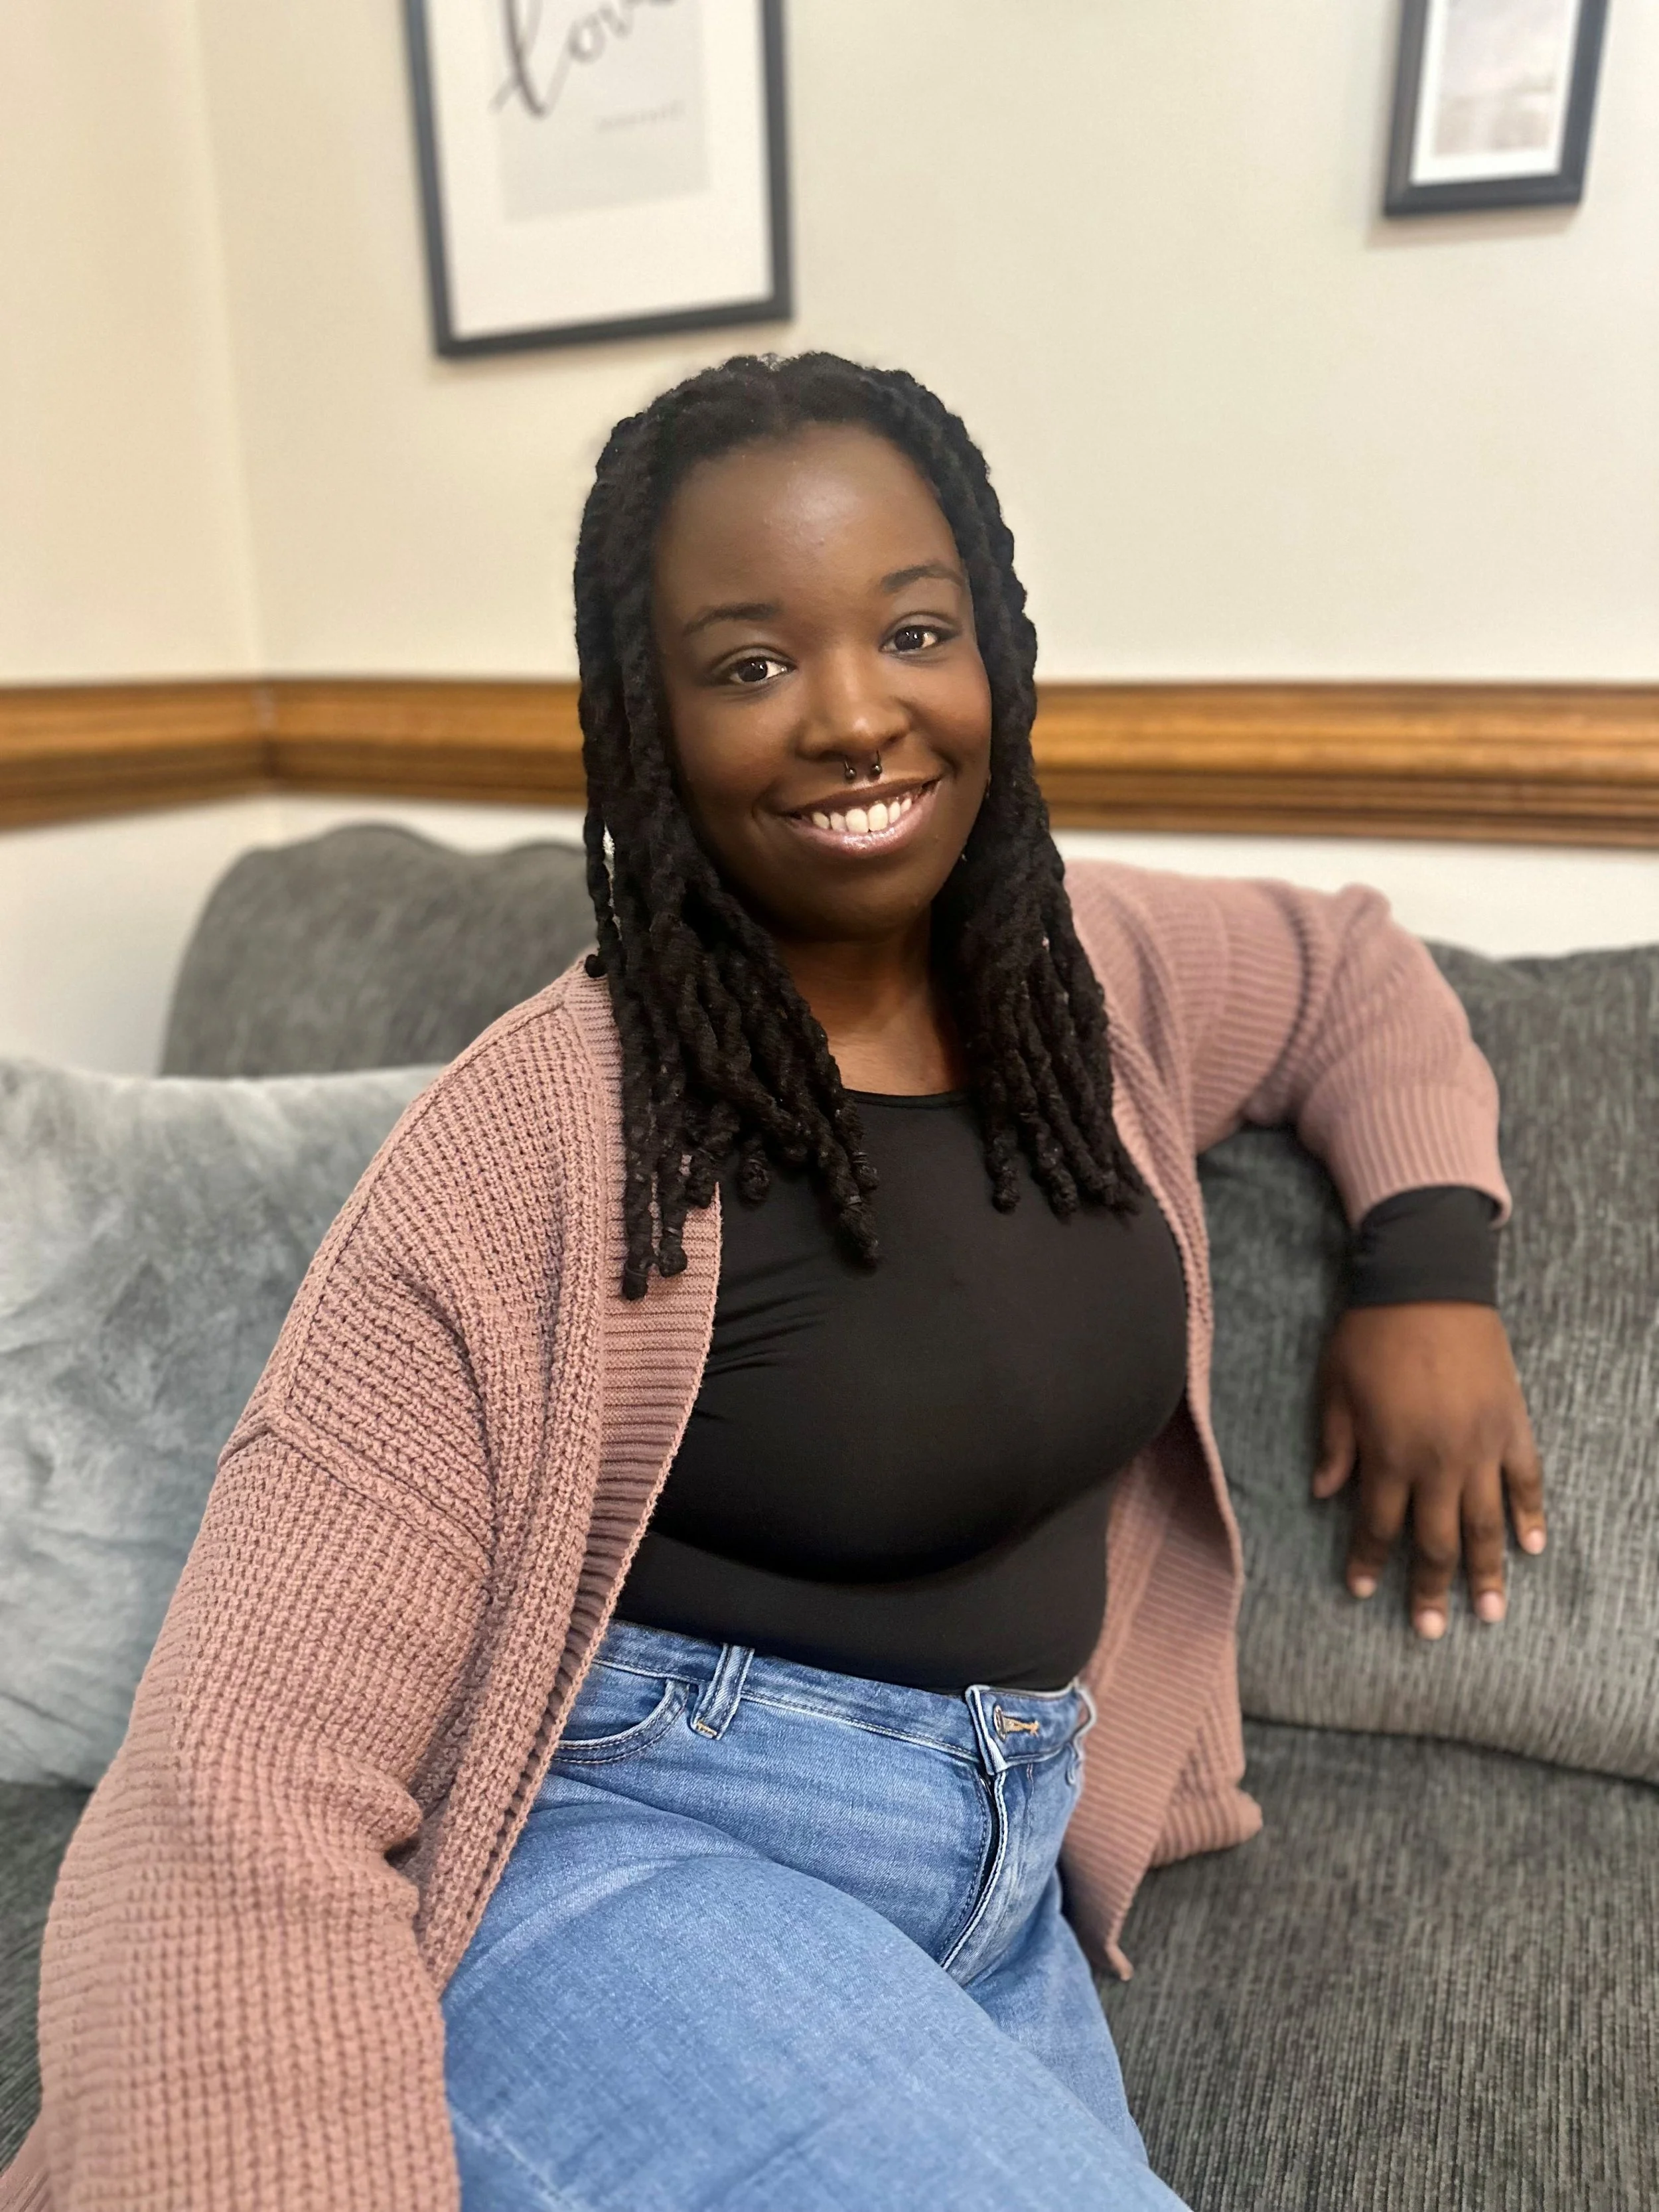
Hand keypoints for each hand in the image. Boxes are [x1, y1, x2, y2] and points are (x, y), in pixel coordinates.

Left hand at [1313, 1303, 1544, 1640]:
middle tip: (1431, 1630)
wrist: (1428, 1282)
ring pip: (1487, 1525)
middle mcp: (1438, 1462)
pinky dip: (1531, 1515)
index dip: (1370, 1562)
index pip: (1378, 1526)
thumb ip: (1335, 1444)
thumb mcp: (1334, 1387)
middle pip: (1437, 1542)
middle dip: (1432, 1589)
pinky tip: (1532, 1547)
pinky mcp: (1512, 1425)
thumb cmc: (1370, 1332)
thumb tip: (1323, 1493)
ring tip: (1489, 1613)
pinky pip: (1527, 1481)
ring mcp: (1482, 1447)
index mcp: (1390, 1454)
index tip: (1363, 1593)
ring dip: (1488, 1573)